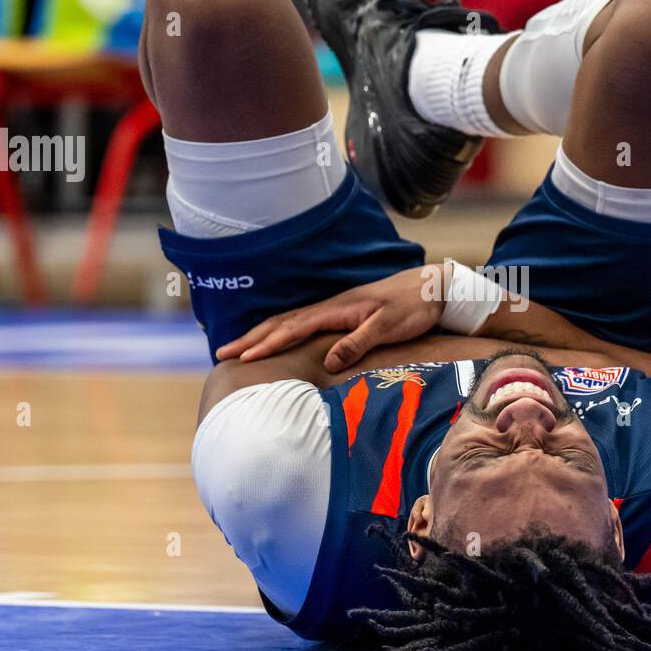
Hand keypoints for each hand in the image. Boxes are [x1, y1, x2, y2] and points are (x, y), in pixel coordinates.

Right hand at [215, 266, 445, 371]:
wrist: (430, 288)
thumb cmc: (412, 307)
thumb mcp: (389, 326)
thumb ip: (359, 342)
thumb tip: (331, 362)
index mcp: (337, 309)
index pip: (293, 328)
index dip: (267, 344)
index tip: (244, 357)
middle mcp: (329, 307)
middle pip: (281, 322)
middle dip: (251, 338)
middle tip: (221, 353)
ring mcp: (333, 310)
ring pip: (287, 321)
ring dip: (260, 334)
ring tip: (237, 348)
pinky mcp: (340, 314)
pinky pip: (300, 323)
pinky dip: (279, 331)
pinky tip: (273, 339)